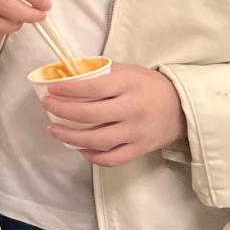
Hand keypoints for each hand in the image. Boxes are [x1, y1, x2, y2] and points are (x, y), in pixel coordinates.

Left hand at [42, 63, 186, 167]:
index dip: (68, 90)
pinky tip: (79, 148)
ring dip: (70, 136)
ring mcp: (137, 132)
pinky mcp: (140, 149)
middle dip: (63, 111)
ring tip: (54, 129)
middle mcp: (133, 110)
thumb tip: (65, 74)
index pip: (93, 87)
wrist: (182, 107)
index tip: (51, 89)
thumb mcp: (127, 71)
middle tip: (47, 106)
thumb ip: (100, 72)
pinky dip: (92, 156)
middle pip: (91, 115)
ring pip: (98, 140)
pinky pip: (112, 158)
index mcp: (129, 85)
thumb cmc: (148, 86)